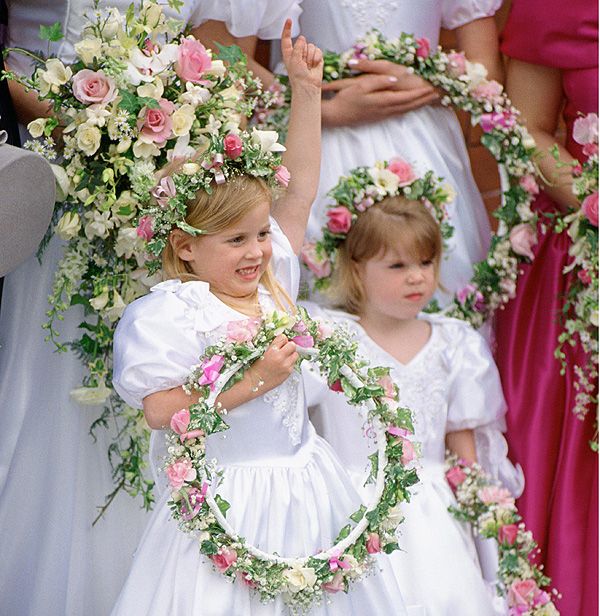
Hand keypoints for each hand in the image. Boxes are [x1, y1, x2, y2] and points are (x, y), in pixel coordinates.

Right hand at [250, 334, 298, 392]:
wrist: (253, 381)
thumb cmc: (255, 367)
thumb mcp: (261, 352)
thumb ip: (273, 346)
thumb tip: (283, 340)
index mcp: (272, 350)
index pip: (283, 337)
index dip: (282, 340)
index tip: (280, 344)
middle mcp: (280, 357)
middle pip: (293, 345)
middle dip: (289, 346)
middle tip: (284, 350)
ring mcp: (286, 365)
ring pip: (295, 355)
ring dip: (291, 355)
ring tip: (283, 359)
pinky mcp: (288, 372)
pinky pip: (293, 364)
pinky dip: (289, 364)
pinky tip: (282, 366)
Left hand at [280, 19, 323, 90]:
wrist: (308, 86)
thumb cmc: (298, 76)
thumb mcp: (294, 60)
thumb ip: (297, 47)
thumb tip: (302, 38)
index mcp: (289, 54)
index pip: (286, 39)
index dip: (287, 29)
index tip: (289, 20)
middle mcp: (298, 53)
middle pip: (302, 42)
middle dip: (304, 51)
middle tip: (303, 64)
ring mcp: (307, 55)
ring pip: (310, 46)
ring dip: (310, 56)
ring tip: (308, 66)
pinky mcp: (316, 58)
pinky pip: (318, 50)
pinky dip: (316, 58)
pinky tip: (314, 65)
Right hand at [321, 59, 438, 126]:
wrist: (336, 116)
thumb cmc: (346, 99)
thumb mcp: (360, 85)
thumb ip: (378, 82)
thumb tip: (394, 79)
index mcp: (382, 101)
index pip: (406, 97)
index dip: (420, 93)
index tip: (432, 88)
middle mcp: (385, 110)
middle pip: (409, 105)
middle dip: (423, 99)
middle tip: (437, 94)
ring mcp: (382, 116)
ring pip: (404, 110)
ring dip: (418, 105)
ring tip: (429, 100)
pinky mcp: (378, 118)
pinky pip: (398, 113)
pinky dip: (408, 109)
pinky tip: (412, 107)